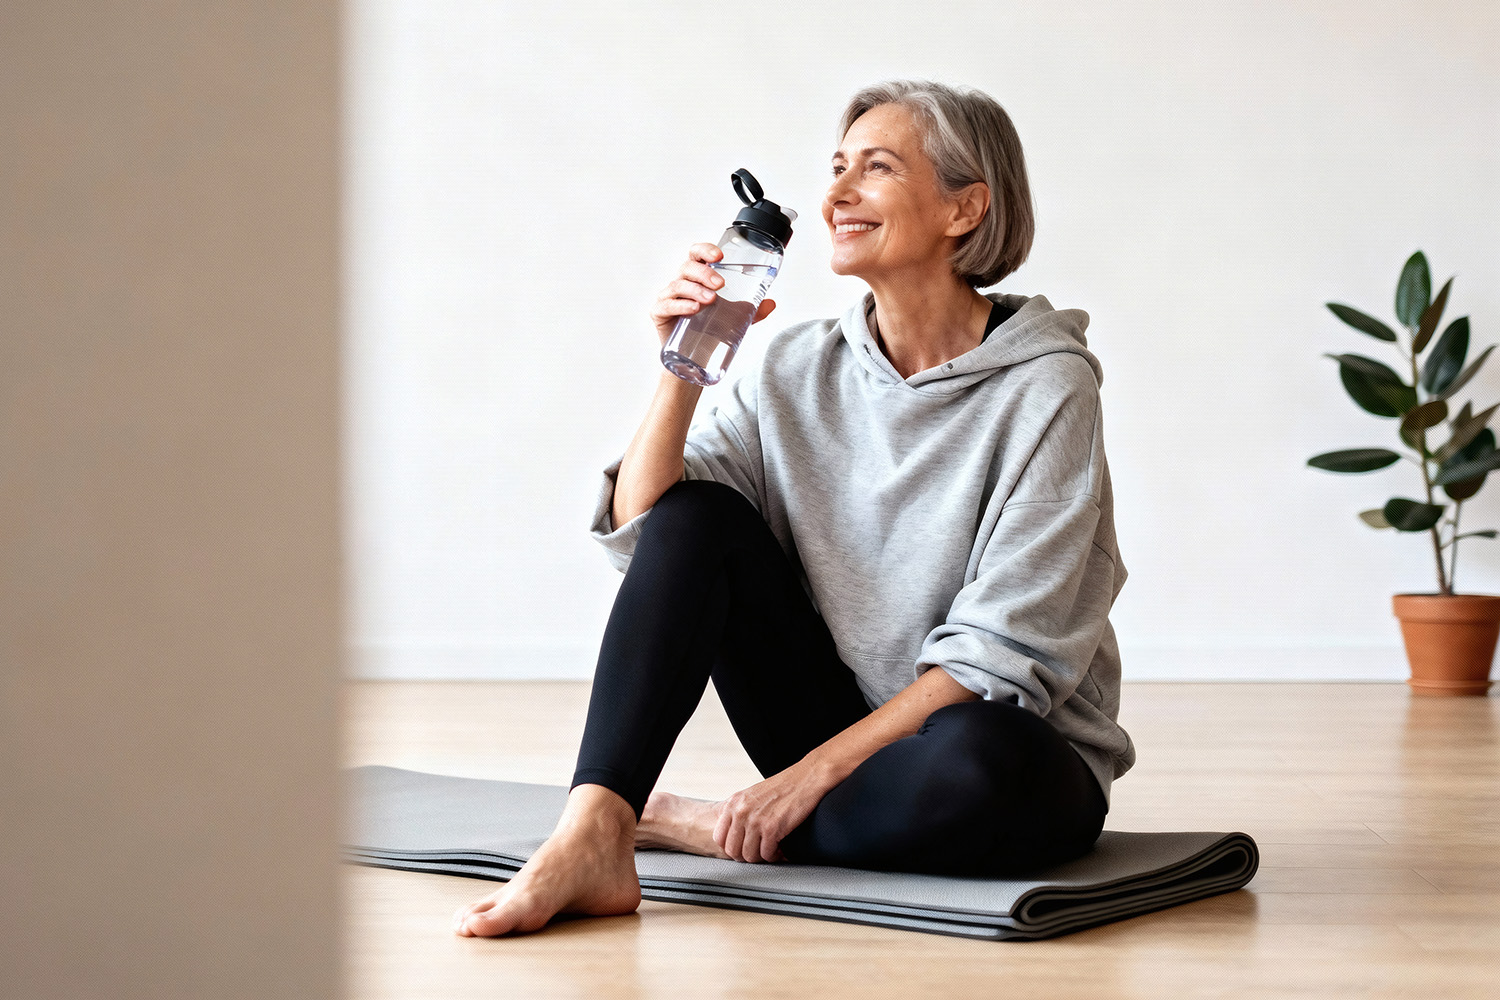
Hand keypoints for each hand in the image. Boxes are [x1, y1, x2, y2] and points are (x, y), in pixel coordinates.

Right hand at [650, 242, 776, 348]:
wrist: (693, 357)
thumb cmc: (708, 329)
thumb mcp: (733, 318)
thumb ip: (751, 311)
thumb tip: (771, 303)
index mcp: (697, 277)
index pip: (697, 254)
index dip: (705, 250)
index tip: (720, 255)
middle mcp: (681, 283)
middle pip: (688, 268)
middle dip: (705, 273)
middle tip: (720, 284)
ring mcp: (668, 297)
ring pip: (678, 285)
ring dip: (696, 290)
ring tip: (711, 300)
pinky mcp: (659, 313)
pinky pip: (666, 304)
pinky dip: (680, 305)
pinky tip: (693, 308)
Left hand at [713, 758, 827, 862]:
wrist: (805, 779)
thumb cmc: (781, 788)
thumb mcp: (751, 795)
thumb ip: (738, 812)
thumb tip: (733, 835)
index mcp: (733, 804)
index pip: (719, 838)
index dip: (731, 847)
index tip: (742, 847)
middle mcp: (740, 812)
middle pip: (732, 850)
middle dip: (746, 855)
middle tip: (757, 852)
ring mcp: (755, 820)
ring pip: (749, 856)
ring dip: (761, 857)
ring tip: (770, 850)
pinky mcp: (772, 828)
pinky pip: (767, 855)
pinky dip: (775, 855)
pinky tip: (780, 848)